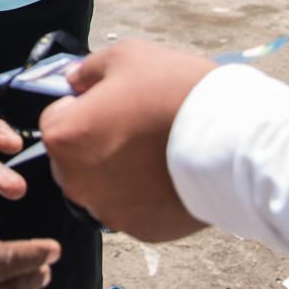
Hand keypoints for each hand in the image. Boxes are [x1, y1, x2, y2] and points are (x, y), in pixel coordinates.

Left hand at [38, 40, 215, 240]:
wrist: (232, 141)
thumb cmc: (174, 93)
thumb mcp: (124, 57)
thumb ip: (87, 70)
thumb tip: (73, 80)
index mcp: (64, 138)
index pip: (55, 120)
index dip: (81, 106)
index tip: (110, 102)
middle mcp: (76, 182)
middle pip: (74, 158)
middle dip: (95, 142)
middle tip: (137, 124)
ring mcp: (108, 211)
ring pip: (103, 186)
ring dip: (118, 171)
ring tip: (157, 149)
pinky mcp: (141, 231)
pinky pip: (133, 209)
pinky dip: (145, 195)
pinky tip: (170, 173)